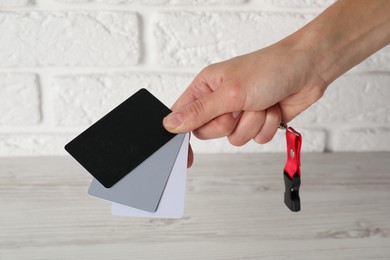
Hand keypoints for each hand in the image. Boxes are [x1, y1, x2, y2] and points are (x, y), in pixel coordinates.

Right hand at [164, 39, 327, 166]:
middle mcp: (220, 101)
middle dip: (228, 124)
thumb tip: (170, 123)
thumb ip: (199, 111)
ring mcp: (240, 113)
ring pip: (234, 139)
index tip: (183, 157)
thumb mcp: (229, 92)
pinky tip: (273, 109)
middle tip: (239, 107)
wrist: (308, 70)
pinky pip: (254, 139)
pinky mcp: (257, 122)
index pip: (183, 116)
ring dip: (252, 124)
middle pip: (209, 132)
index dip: (180, 136)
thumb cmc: (270, 68)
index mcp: (206, 87)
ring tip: (261, 104)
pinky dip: (266, 127)